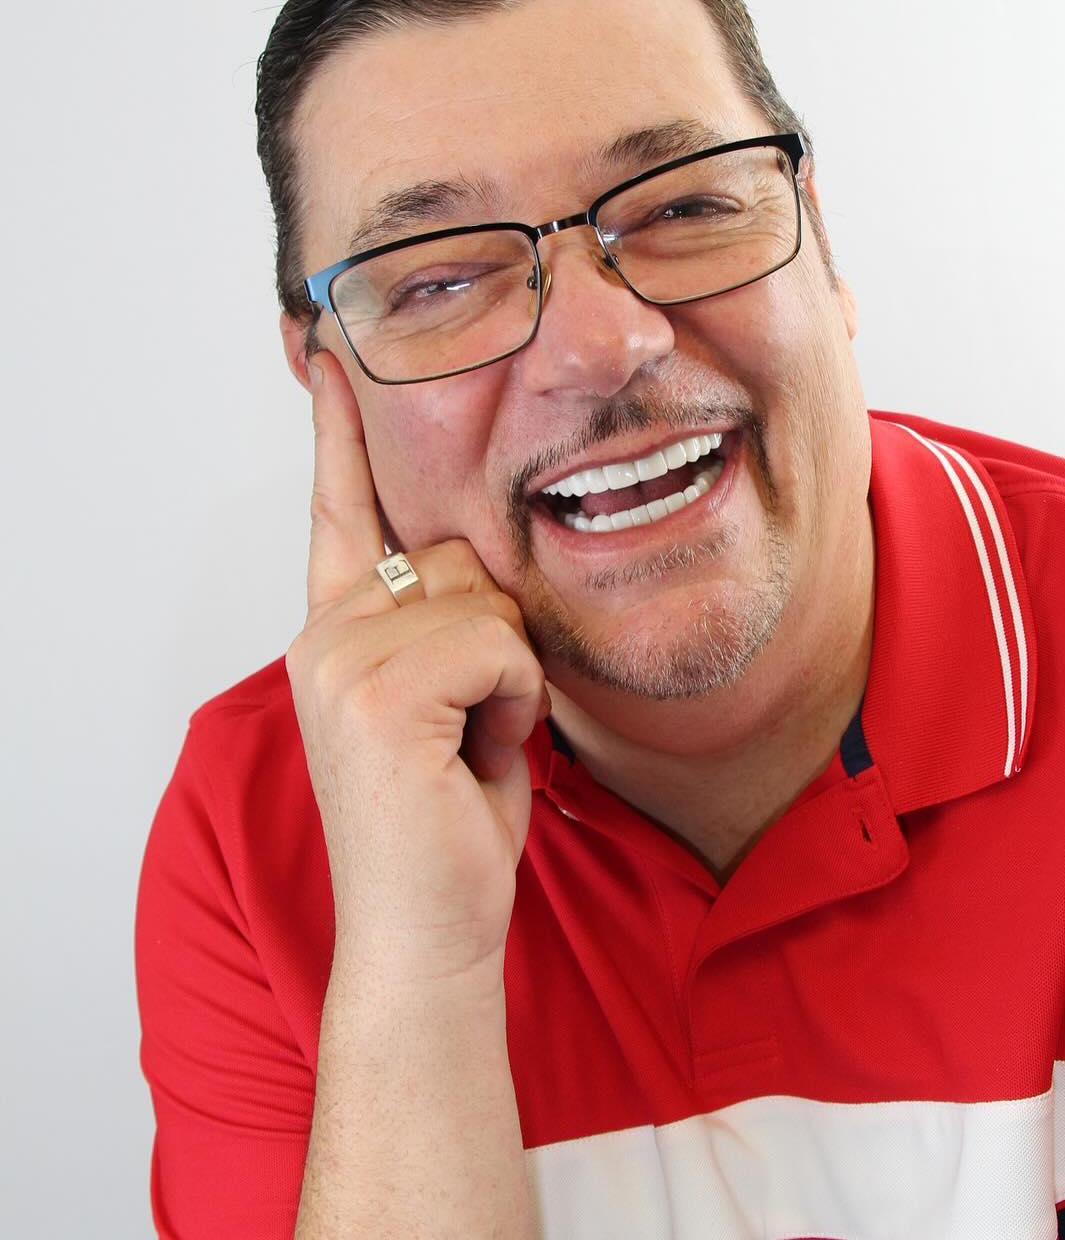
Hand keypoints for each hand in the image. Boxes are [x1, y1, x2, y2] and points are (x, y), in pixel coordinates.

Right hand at [284, 349, 547, 987]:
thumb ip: (448, 627)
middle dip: (500, 636)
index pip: (343, 512)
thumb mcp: (455, 704)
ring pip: (487, 601)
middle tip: (476, 723)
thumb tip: (481, 564)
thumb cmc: (449, 822)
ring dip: (510, 676)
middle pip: (460, 554)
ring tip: (474, 743)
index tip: (335, 355)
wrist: (429, 932)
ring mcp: (341, 661)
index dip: (343, 434)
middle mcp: (326, 635)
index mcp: (339, 634)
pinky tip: (478, 756)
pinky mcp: (377, 693)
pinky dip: (515, 701)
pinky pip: (499, 645)